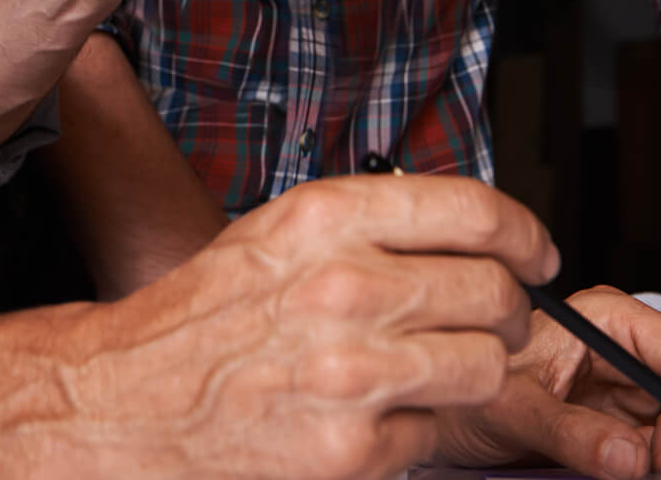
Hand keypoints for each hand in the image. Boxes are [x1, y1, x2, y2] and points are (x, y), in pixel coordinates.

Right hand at [57, 174, 558, 478]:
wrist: (125, 404)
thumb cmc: (201, 321)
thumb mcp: (278, 237)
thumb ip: (369, 227)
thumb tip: (469, 236)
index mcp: (326, 220)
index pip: (474, 211)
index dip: (525, 234)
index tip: (535, 253)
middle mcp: (346, 287)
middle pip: (495, 291)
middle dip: (509, 309)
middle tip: (496, 319)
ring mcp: (354, 373)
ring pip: (485, 365)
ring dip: (476, 370)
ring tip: (440, 369)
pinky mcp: (354, 449)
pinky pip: (435, 432)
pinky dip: (417, 430)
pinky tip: (373, 416)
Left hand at [432, 286, 660, 477]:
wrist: (445, 421)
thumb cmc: (465, 395)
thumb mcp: (511, 411)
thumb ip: (571, 434)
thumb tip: (631, 458)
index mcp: (607, 320)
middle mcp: (626, 349)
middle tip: (654, 471)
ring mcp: (630, 390)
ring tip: (626, 469)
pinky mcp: (626, 425)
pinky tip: (628, 470)